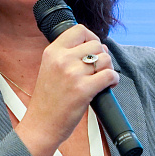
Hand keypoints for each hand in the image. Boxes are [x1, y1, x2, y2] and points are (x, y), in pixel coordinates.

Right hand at [15, 24, 117, 155]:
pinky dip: (114, 80)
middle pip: (96, 44)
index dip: (91, 37)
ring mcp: (72, 74)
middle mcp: (62, 59)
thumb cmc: (48, 100)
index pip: (79, 29)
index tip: (93, 50)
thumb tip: (99, 46)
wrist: (41, 125)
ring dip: (109, 68)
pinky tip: (109, 85)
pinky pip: (110, 75)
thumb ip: (68, 55)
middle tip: (98, 70)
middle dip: (102, 56)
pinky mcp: (83, 89)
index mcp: (52, 52)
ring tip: (102, 79)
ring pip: (105, 59)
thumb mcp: (50, 69)